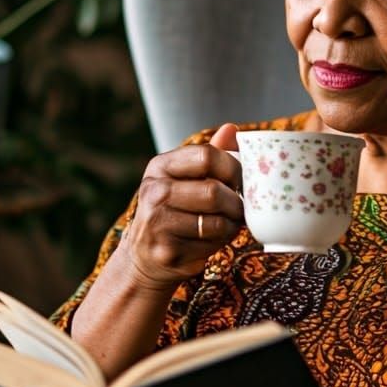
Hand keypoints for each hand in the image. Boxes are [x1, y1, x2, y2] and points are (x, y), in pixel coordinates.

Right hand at [123, 122, 243, 290]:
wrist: (145, 257)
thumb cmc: (176, 211)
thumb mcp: (186, 179)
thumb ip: (209, 156)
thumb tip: (231, 129)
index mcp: (160, 166)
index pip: (206, 155)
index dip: (233, 168)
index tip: (241, 180)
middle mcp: (154, 191)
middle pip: (213, 191)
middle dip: (236, 202)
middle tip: (240, 208)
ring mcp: (157, 222)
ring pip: (216, 220)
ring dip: (232, 224)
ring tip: (230, 222)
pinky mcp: (166, 250)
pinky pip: (210, 242)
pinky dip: (222, 240)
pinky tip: (216, 238)